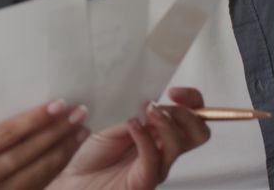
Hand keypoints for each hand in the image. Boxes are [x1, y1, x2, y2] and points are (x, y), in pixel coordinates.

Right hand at [0, 100, 88, 189]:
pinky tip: (65, 156)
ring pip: (35, 175)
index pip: (6, 135)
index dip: (35, 119)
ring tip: (79, 133)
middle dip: (55, 133)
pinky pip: (35, 189)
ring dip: (61, 152)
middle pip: (24, 154)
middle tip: (79, 114)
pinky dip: (53, 171)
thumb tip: (33, 119)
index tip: (58, 104)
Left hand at [49, 87, 210, 189]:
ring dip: (165, 122)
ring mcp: (156, 167)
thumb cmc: (92, 154)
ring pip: (178, 144)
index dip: (192, 101)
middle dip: (188, 113)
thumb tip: (148, 97)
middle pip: (198, 133)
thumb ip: (132, 111)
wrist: (74, 180)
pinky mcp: (143, 181)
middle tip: (165, 105)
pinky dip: (146, 138)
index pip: (194, 117)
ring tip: (147, 111)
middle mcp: (163, 150)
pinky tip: (133, 125)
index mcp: (160, 133)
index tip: (175, 91)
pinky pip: (153, 159)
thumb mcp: (113, 122)